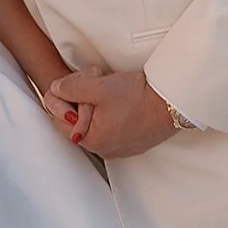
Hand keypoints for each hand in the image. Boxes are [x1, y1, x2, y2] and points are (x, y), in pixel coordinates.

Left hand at [49, 69, 176, 159]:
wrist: (172, 102)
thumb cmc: (138, 97)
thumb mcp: (97, 87)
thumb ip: (70, 88)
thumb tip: (55, 90)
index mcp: (91, 140)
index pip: (58, 118)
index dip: (61, 96)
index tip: (73, 82)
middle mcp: (103, 148)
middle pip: (77, 118)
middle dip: (81, 96)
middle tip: (95, 79)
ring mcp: (119, 146)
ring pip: (93, 119)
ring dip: (95, 100)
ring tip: (109, 85)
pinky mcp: (132, 140)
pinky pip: (110, 124)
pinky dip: (109, 109)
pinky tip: (120, 97)